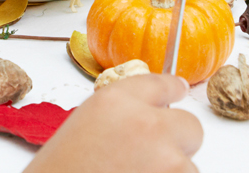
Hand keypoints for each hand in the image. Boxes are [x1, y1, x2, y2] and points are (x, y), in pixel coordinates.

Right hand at [26, 74, 201, 172]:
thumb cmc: (59, 172)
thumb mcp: (80, 130)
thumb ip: (118, 119)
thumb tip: (148, 125)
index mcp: (115, 101)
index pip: (160, 84)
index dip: (173, 90)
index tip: (179, 91)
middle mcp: (145, 122)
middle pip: (189, 125)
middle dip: (177, 143)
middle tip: (154, 160)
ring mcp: (166, 157)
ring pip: (188, 164)